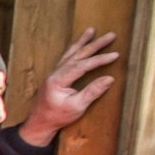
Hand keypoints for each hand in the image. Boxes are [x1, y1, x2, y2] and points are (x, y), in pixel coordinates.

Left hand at [19, 29, 119, 145]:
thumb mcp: (77, 107)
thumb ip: (92, 91)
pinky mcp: (55, 76)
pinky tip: (79, 44)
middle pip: (77, 55)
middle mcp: (55, 73)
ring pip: (70, 54)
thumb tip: (109, 78)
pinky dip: (74, 49)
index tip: (115, 55)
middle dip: (94, 44)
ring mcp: (54, 74)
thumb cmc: (56, 117)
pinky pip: (66, 58)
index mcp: (58, 80)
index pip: (82, 65)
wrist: (39, 124)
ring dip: (82, 42)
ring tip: (91, 30)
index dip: (99, 59)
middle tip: (111, 35)